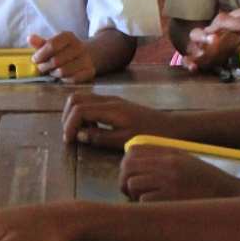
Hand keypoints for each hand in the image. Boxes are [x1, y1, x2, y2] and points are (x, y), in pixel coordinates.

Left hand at [28, 32, 94, 82]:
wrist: (87, 55)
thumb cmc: (64, 50)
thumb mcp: (52, 44)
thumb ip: (40, 43)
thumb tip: (29, 38)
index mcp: (68, 36)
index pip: (51, 45)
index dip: (41, 55)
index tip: (35, 60)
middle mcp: (79, 46)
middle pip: (55, 60)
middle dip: (45, 66)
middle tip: (43, 67)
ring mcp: (86, 59)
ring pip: (63, 71)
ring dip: (54, 73)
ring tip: (52, 71)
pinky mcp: (89, 71)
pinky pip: (72, 79)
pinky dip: (64, 79)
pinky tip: (62, 76)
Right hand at [61, 93, 179, 148]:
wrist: (172, 127)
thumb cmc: (151, 135)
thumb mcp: (125, 140)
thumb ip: (100, 138)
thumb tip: (80, 135)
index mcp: (111, 109)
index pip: (79, 110)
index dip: (69, 125)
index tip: (69, 141)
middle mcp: (108, 100)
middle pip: (75, 98)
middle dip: (67, 116)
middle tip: (70, 136)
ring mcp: (111, 100)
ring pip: (81, 99)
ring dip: (74, 115)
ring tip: (80, 133)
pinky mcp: (114, 104)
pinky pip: (91, 103)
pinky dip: (84, 114)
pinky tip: (93, 130)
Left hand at [119, 145, 239, 201]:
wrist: (231, 196)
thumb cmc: (207, 182)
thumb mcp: (186, 161)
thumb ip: (162, 157)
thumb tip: (133, 159)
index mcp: (170, 153)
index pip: (133, 151)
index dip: (126, 165)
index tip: (132, 176)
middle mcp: (168, 164)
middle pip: (127, 167)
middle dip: (124, 181)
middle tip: (131, 193)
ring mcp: (170, 181)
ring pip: (132, 184)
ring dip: (134, 196)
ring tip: (148, 202)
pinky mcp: (171, 199)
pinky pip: (144, 201)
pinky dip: (146, 207)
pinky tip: (159, 209)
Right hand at [179, 7, 239, 72]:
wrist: (196, 48)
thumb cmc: (221, 41)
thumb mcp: (238, 36)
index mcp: (225, 23)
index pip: (236, 14)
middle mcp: (212, 29)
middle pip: (221, 20)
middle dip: (235, 22)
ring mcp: (199, 42)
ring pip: (197, 34)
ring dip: (205, 36)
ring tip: (214, 40)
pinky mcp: (191, 56)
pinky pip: (186, 58)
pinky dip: (188, 62)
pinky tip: (193, 68)